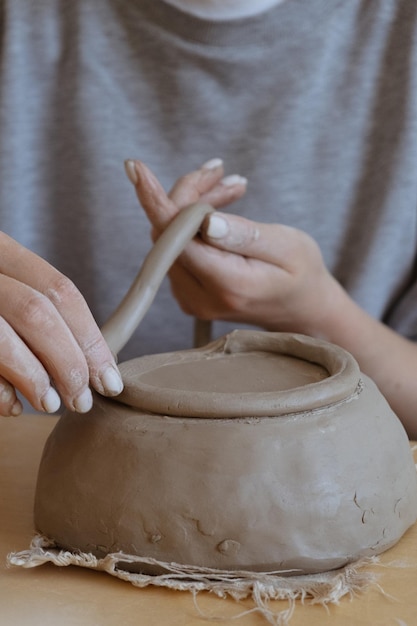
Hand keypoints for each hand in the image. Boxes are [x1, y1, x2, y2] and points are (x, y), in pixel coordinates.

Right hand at [0, 234, 122, 415]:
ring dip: (35, 378)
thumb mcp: (7, 291)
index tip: (108, 377)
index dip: (90, 337)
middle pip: (38, 312)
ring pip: (3, 337)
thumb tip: (88, 366)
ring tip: (52, 404)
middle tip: (84, 400)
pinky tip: (10, 405)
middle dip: (70, 361)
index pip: (59, 290)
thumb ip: (37, 315)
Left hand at [124, 158, 339, 336]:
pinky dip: (195, 221)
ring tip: (233, 187)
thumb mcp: (287, 247)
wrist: (302, 310)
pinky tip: (222, 208)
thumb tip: (206, 220)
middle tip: (222, 172)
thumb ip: (246, 235)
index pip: (177, 238)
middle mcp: (200, 296)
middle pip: (170, 232)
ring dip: (195, 204)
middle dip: (190, 194)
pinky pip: (179, 246)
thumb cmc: (302, 275)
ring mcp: (191, 298)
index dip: (155, 200)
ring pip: (172, 236)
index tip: (136, 167)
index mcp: (227, 284)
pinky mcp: (189, 292)